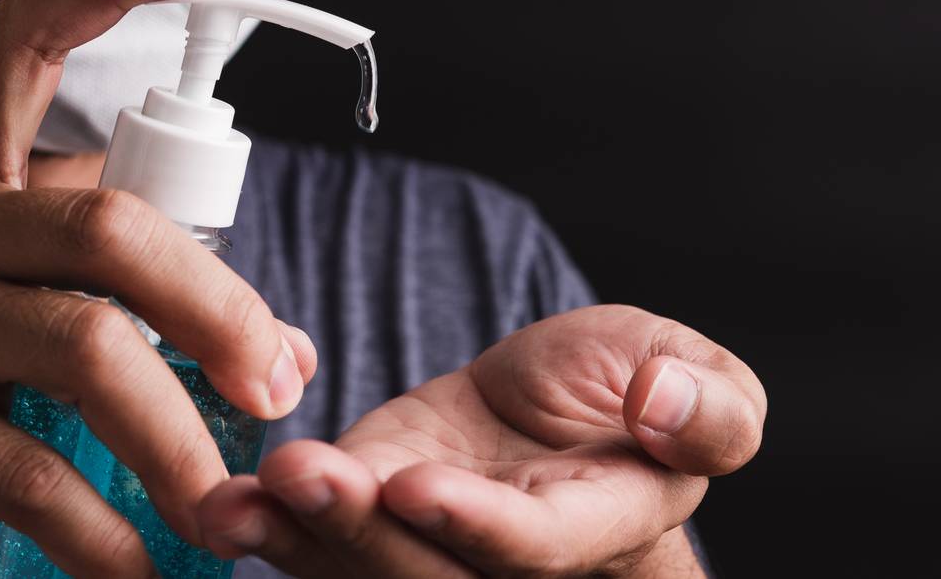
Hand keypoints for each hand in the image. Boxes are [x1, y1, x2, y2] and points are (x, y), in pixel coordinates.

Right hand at [0, 0, 316, 578]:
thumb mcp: (47, 335)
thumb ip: (156, 318)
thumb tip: (289, 354)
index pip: (18, 49)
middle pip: (104, 222)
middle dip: (216, 304)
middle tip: (279, 385)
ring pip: (84, 345)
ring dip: (181, 434)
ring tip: (234, 509)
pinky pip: (31, 463)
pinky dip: (109, 529)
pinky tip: (147, 569)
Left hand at [197, 304, 764, 576]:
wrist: (556, 400)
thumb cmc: (629, 391)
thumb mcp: (706, 380)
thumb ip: (712, 409)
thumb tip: (664, 404)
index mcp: (594, 528)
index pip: (531, 548)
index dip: (476, 526)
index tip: (419, 486)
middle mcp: (499, 558)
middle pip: (427, 574)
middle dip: (360, 534)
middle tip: (305, 476)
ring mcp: (425, 545)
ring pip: (362, 567)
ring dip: (299, 536)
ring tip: (247, 498)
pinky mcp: (369, 519)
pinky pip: (319, 542)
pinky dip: (269, 525)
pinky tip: (228, 504)